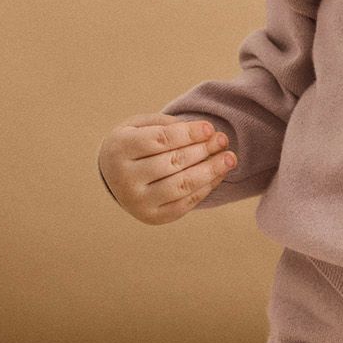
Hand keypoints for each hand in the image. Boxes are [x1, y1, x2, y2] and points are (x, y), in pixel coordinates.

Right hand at [98, 116, 238, 223]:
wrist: (113, 176)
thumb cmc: (134, 143)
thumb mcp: (140, 125)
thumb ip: (168, 124)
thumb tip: (206, 131)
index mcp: (119, 149)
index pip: (159, 140)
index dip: (188, 133)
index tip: (210, 128)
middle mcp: (124, 179)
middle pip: (172, 163)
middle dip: (203, 150)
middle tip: (223, 140)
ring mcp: (138, 202)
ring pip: (181, 185)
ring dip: (210, 171)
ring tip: (229, 158)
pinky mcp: (153, 217)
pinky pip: (185, 203)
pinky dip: (206, 188)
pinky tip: (219, 174)